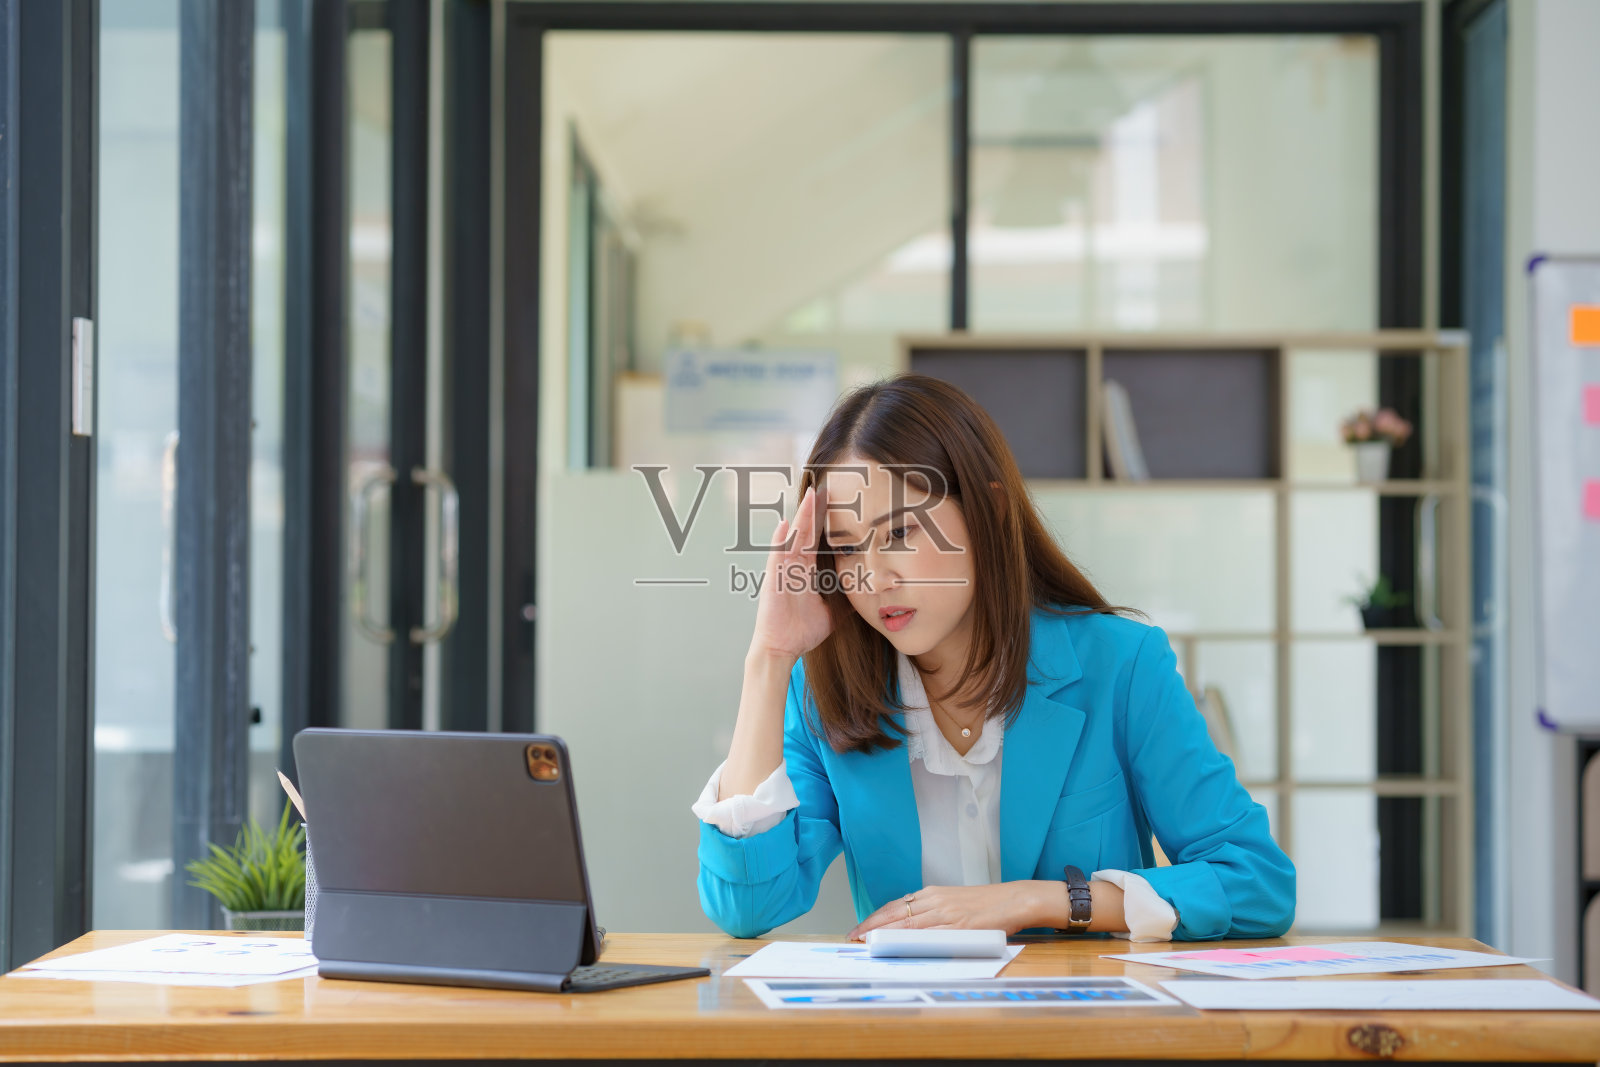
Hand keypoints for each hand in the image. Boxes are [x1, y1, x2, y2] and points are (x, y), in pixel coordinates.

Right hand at [747, 485, 833, 661]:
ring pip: (794, 537)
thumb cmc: (802, 632)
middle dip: (815, 510)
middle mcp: (794, 566)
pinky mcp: (774, 580)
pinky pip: (777, 556)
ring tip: (809, 496)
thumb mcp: (834, 614)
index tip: (837, 501)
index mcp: (807, 570)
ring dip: (801, 517)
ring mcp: (783, 570)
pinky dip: (780, 540)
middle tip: (825, 487)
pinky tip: (785, 524)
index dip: (826, 521)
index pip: (818, 540)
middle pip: (807, 532)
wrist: (782, 649)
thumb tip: (870, 596)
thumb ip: (848, 601)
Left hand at [847, 883, 1052, 940]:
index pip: (895, 906)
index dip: (875, 918)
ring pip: (908, 924)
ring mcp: (947, 913)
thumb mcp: (954, 902)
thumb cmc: (986, 904)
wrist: (1014, 900)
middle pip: (896, 914)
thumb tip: (911, 930)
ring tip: (868, 944)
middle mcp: (935, 900)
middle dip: (871, 926)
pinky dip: (912, 941)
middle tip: (853, 938)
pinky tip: (899, 947)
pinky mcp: (960, 927)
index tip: (859, 929)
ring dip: (886, 935)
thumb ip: (934, 913)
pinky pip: (930, 935)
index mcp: (933, 894)